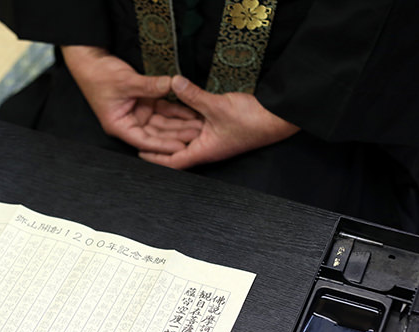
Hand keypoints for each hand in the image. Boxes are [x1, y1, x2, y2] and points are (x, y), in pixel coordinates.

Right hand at [62, 46, 202, 153]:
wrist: (91, 62)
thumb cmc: (98, 76)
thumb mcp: (126, 82)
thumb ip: (150, 85)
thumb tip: (171, 84)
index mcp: (120, 126)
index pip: (144, 140)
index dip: (163, 145)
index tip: (180, 147)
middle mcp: (129, 123)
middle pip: (156, 134)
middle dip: (176, 135)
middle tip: (195, 134)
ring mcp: (137, 113)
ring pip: (162, 123)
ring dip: (179, 124)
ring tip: (197, 124)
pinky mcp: (143, 102)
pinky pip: (162, 109)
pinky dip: (175, 110)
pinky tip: (191, 111)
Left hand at [139, 75, 299, 167]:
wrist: (279, 117)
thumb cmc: (253, 120)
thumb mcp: (217, 106)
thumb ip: (193, 95)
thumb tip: (173, 83)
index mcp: (204, 151)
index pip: (173, 161)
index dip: (155, 158)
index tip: (139, 153)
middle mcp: (207, 146)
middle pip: (177, 146)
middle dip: (160, 139)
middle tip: (141, 130)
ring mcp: (214, 137)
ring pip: (187, 133)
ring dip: (172, 126)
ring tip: (153, 117)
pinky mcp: (220, 125)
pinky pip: (198, 123)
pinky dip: (187, 116)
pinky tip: (177, 105)